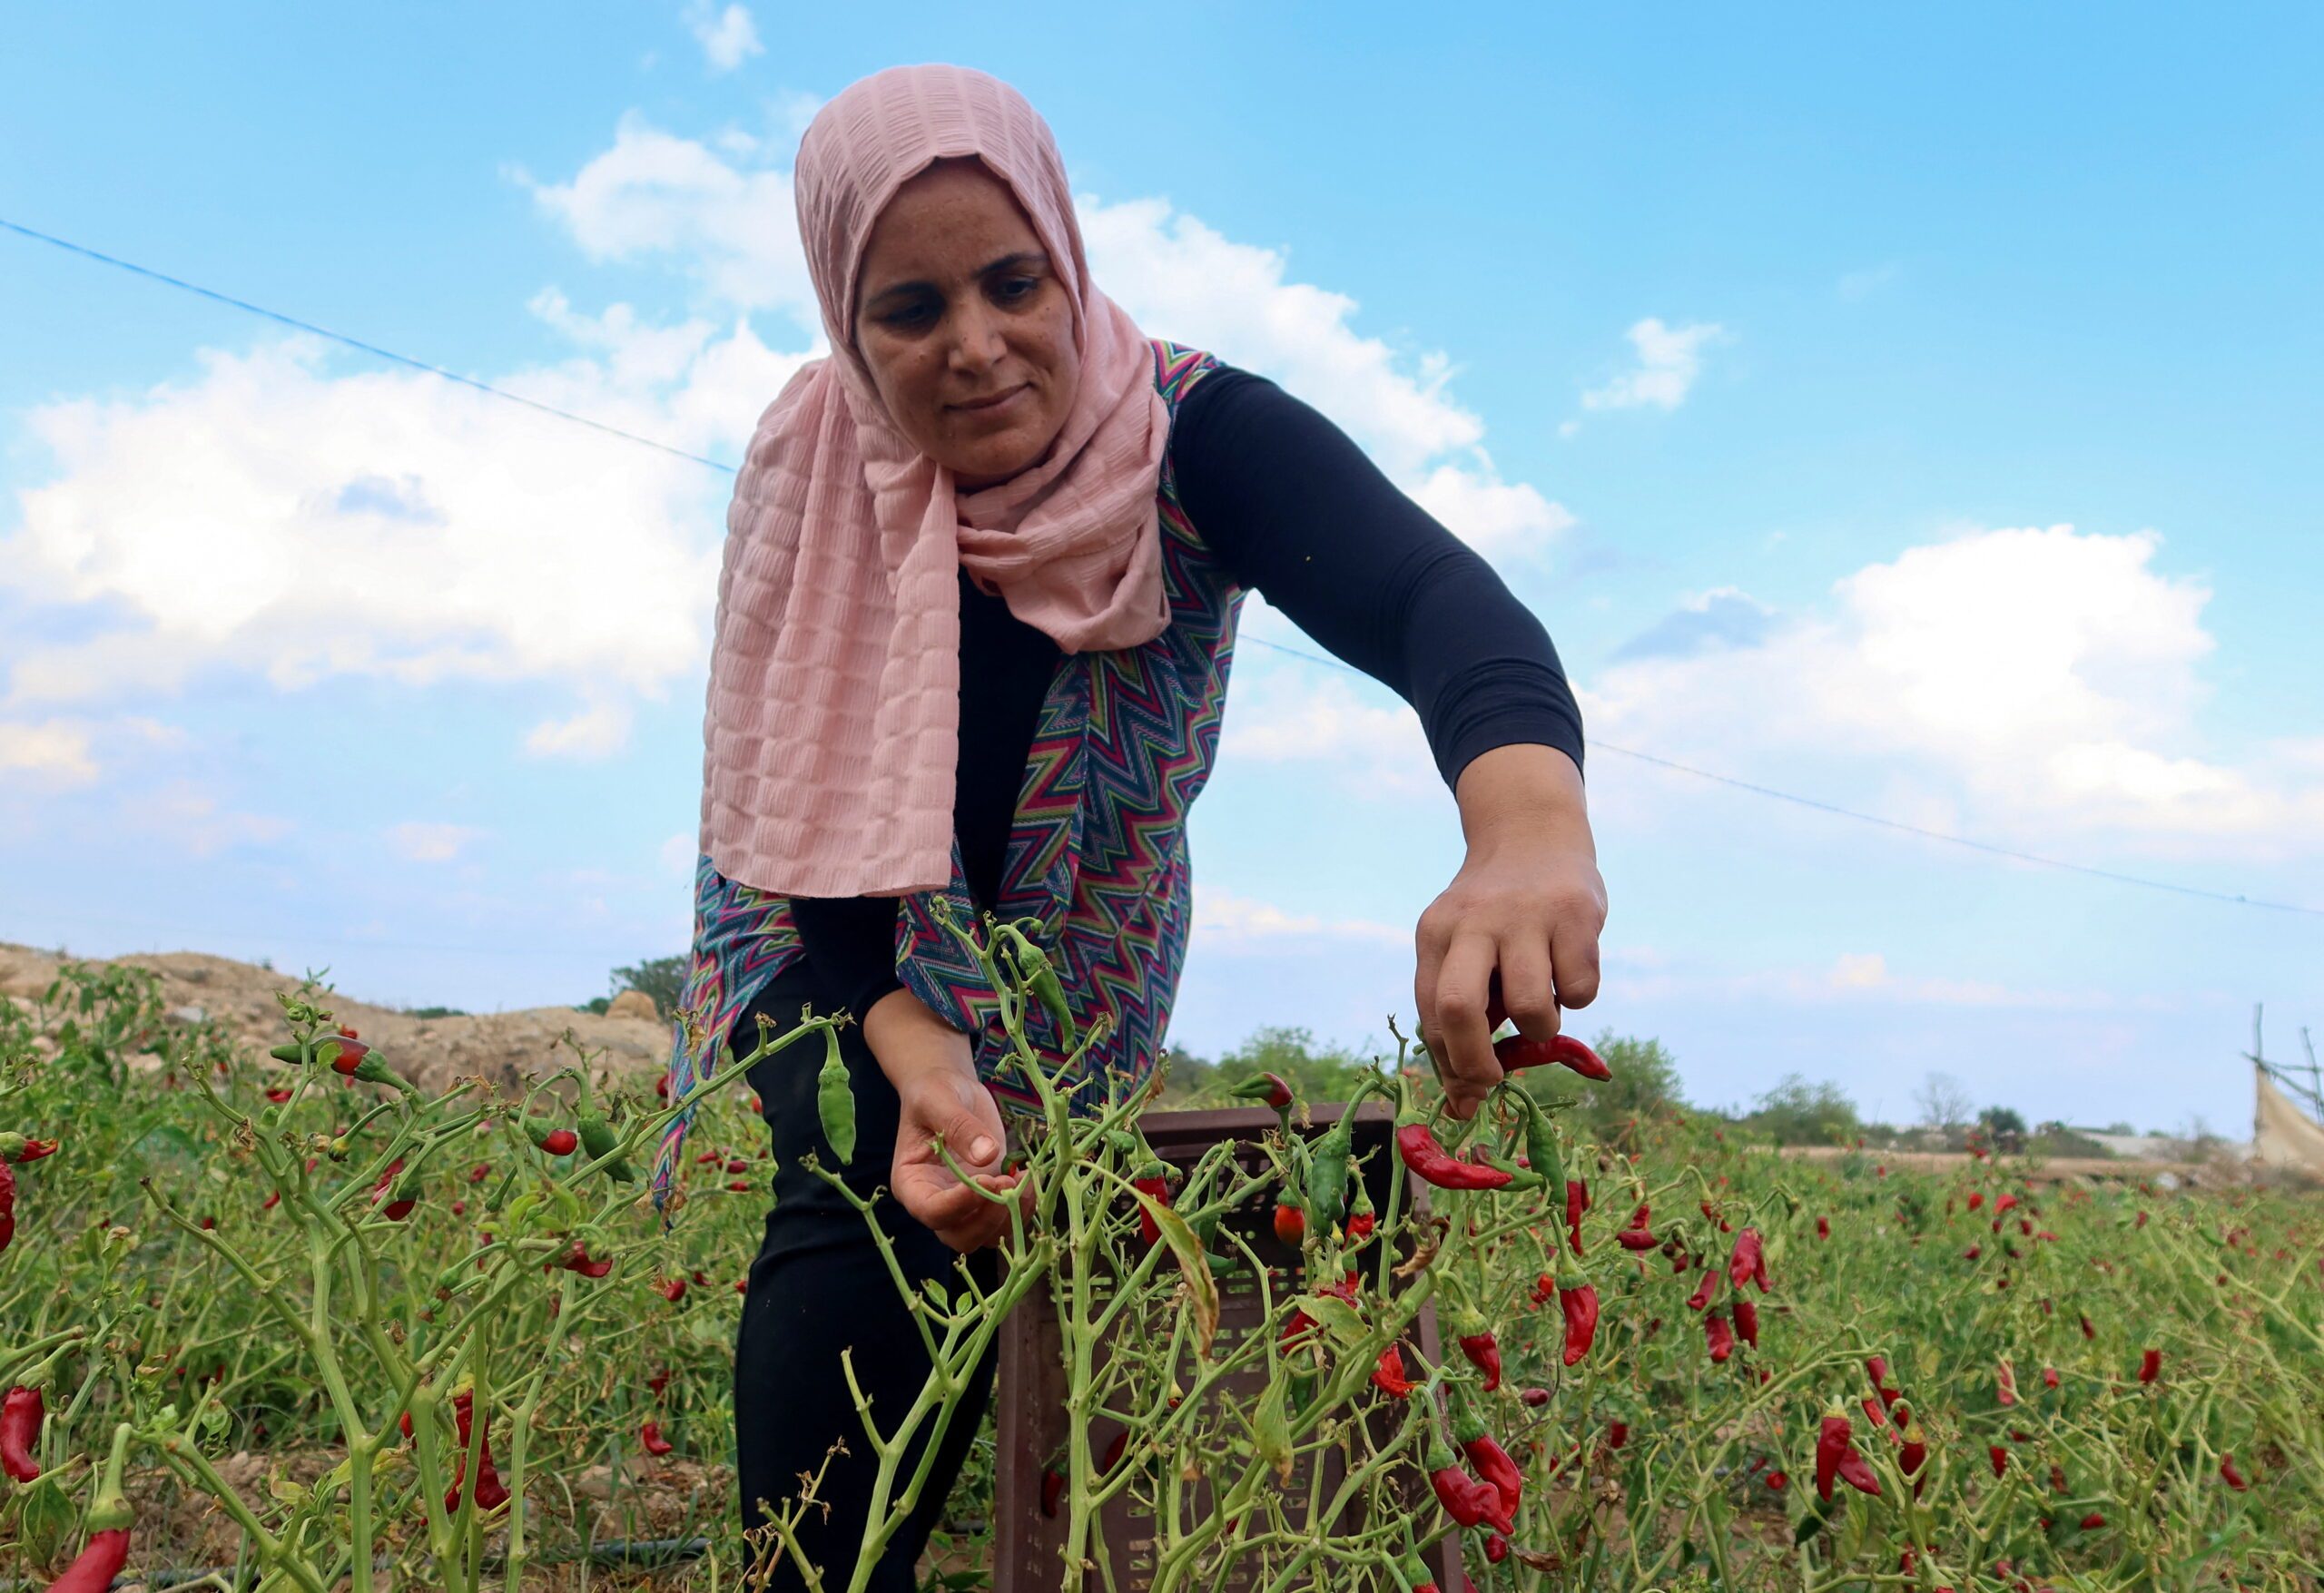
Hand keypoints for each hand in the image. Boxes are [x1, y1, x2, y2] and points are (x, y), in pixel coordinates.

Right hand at [873, 1020, 1033, 1251]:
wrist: (950, 1090)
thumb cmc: (934, 1093)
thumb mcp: (939, 1101)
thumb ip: (959, 1126)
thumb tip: (988, 1155)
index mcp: (912, 1184)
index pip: (931, 1212)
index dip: (958, 1205)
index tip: (985, 1180)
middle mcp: (936, 1202)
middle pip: (959, 1237)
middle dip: (987, 1219)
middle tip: (1005, 1182)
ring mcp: (964, 1205)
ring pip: (986, 1237)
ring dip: (1009, 1217)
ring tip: (1022, 1180)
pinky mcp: (989, 1198)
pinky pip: (1006, 1221)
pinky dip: (1023, 1208)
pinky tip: (1028, 1178)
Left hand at [1415, 832, 1606, 1121]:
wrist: (1534, 835)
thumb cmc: (1496, 916)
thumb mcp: (1462, 947)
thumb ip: (1460, 1015)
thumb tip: (1463, 1102)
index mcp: (1436, 933)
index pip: (1430, 1013)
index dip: (1449, 1064)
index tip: (1467, 1096)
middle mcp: (1474, 922)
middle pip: (1457, 1007)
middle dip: (1475, 1061)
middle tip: (1495, 1077)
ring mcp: (1526, 915)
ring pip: (1530, 1007)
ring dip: (1541, 1027)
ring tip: (1544, 1003)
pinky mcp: (1576, 914)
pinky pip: (1580, 990)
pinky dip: (1578, 996)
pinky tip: (1570, 966)